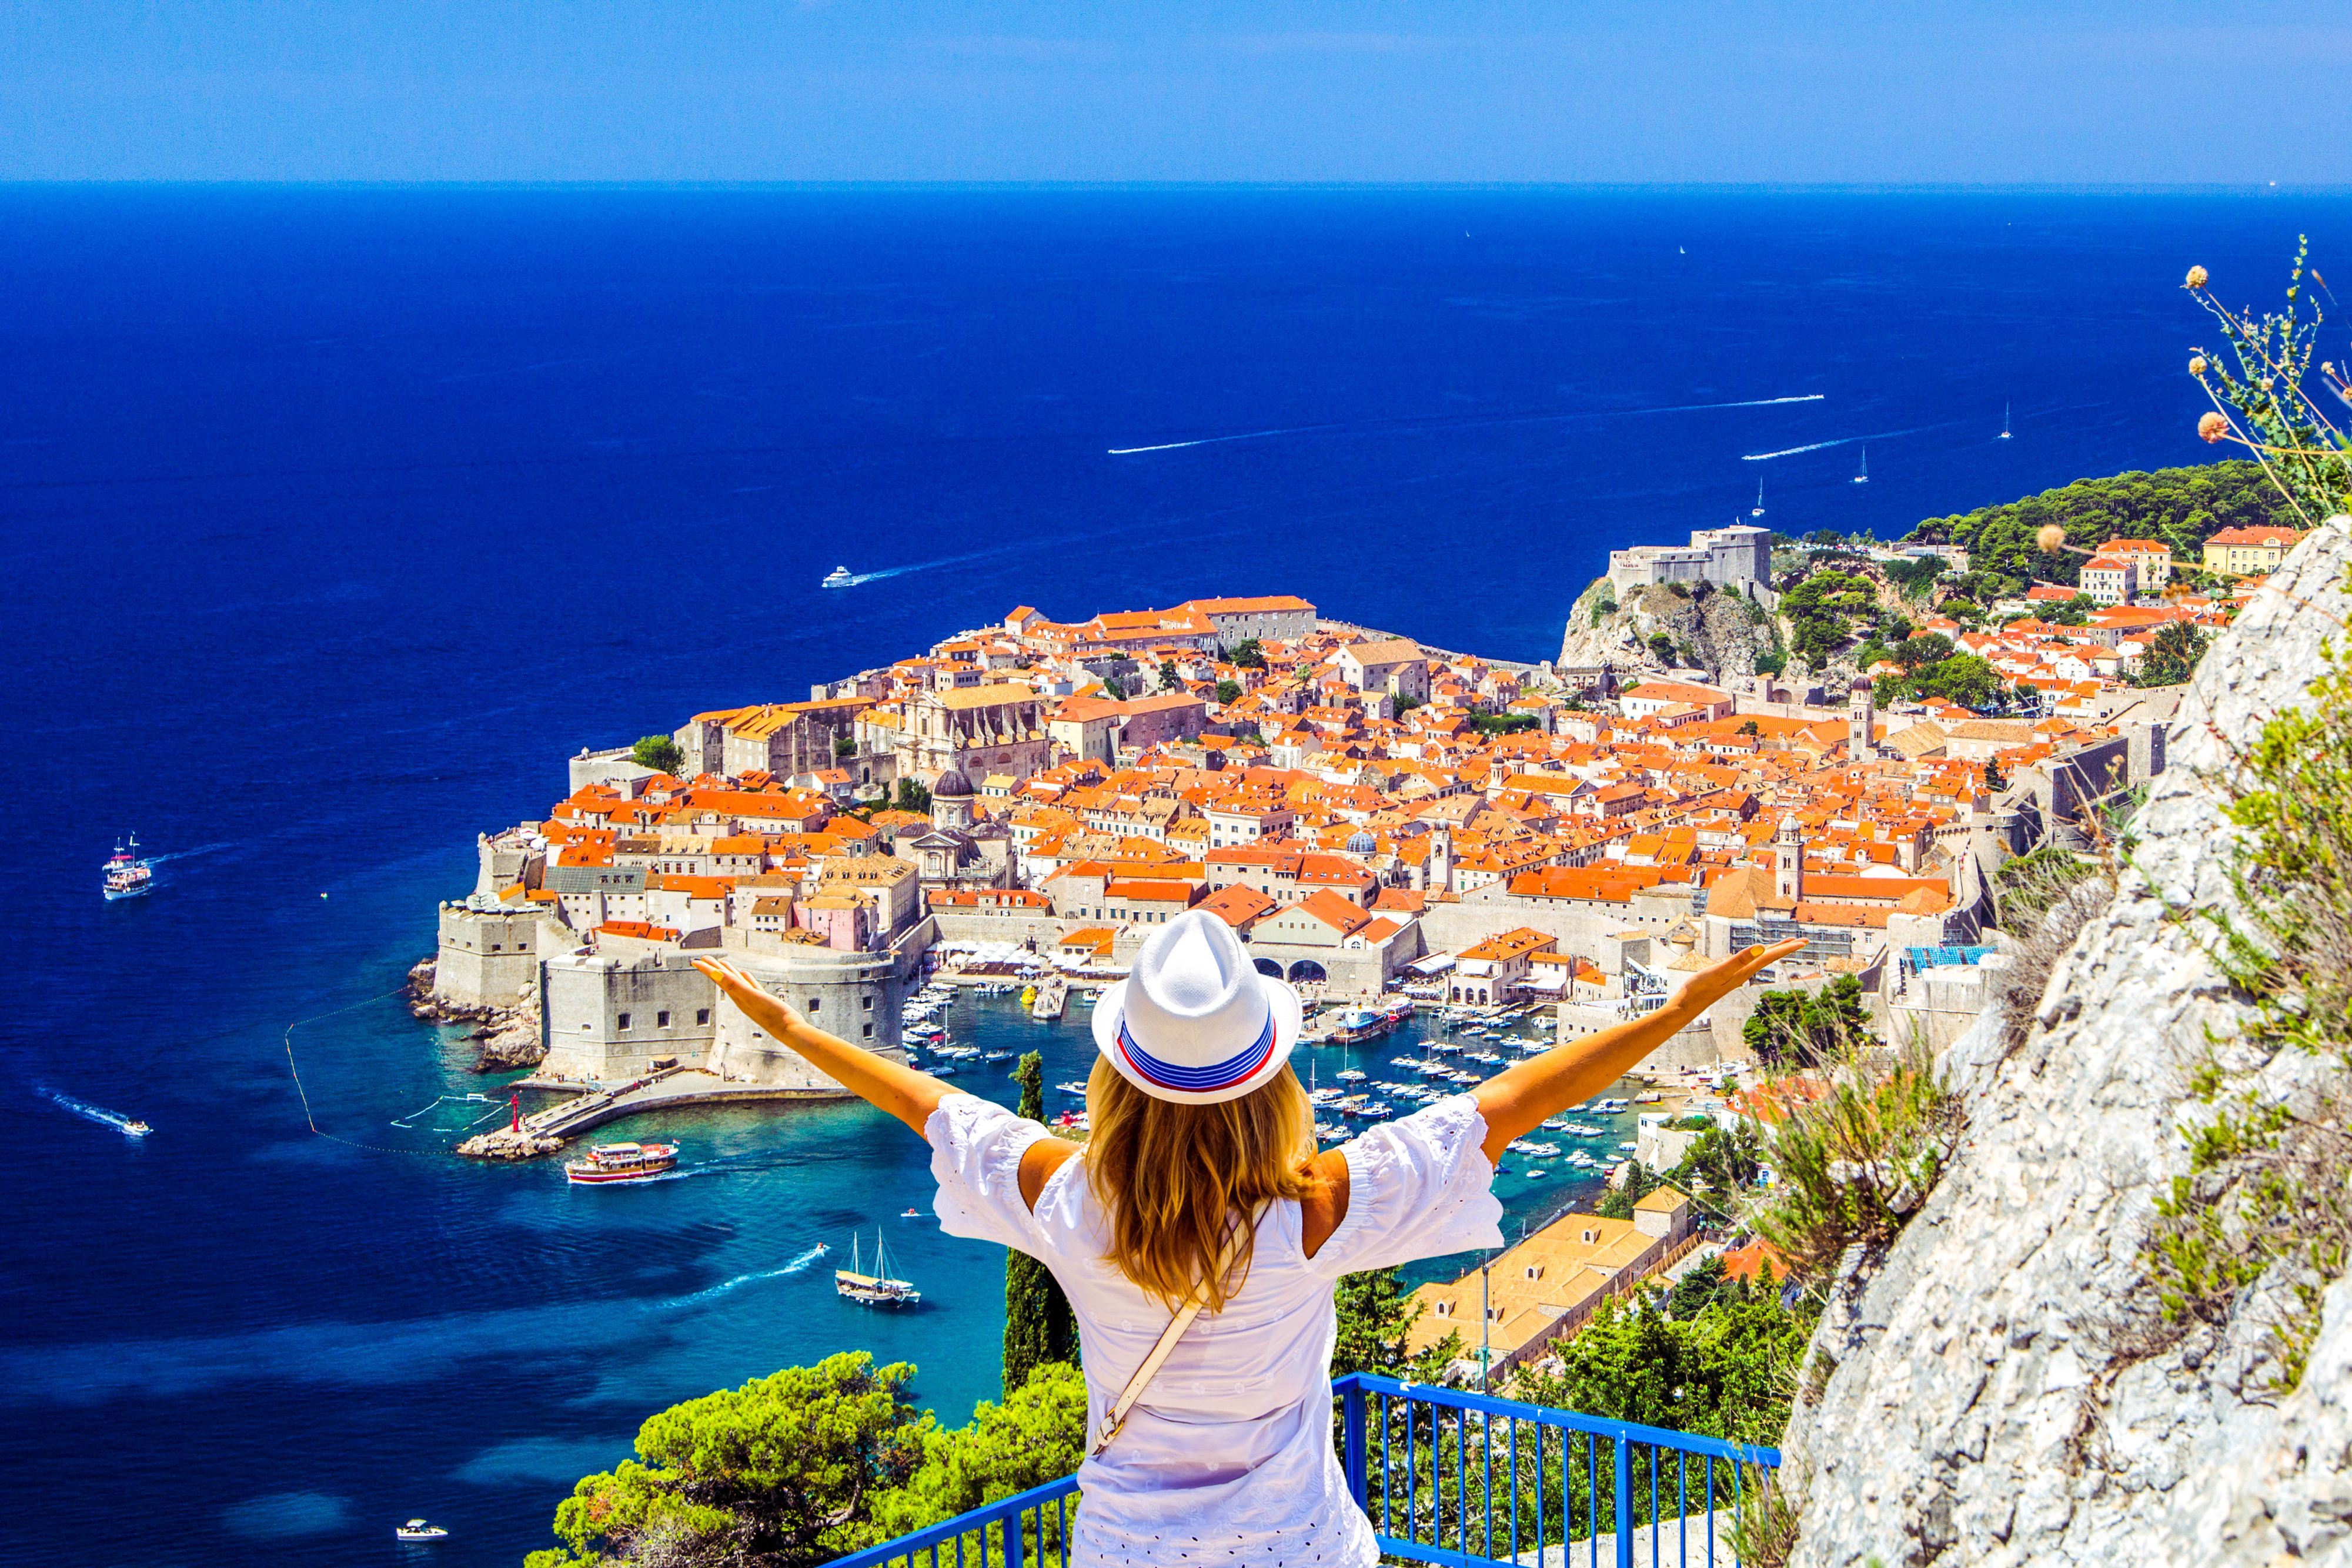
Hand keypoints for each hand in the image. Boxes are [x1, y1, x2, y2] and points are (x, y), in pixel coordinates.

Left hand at [692, 958, 806, 1030]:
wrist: (789, 1029)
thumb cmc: (772, 1014)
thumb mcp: (752, 997)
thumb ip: (734, 985)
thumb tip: (716, 974)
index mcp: (737, 996)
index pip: (719, 979)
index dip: (707, 969)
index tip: (695, 962)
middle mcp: (741, 998)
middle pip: (724, 979)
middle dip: (714, 968)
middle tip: (703, 958)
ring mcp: (752, 999)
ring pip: (737, 982)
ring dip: (729, 971)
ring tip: (722, 962)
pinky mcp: (762, 1000)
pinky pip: (750, 986)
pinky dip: (746, 978)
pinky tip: (746, 974)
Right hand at [1670, 937, 1806, 1014]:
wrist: (1688, 1004)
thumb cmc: (1700, 988)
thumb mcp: (1719, 971)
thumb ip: (1739, 959)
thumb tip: (1760, 948)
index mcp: (1745, 970)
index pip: (1770, 956)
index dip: (1787, 948)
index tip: (1803, 942)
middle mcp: (1745, 973)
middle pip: (1770, 958)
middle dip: (1786, 949)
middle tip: (1803, 941)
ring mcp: (1737, 975)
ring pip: (1761, 960)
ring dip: (1775, 951)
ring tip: (1785, 945)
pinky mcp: (1730, 976)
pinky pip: (1751, 962)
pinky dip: (1759, 956)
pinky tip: (1757, 955)